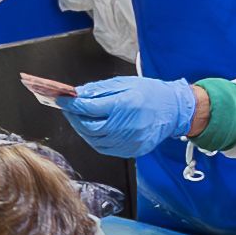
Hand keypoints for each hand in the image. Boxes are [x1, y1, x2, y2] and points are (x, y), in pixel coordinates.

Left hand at [51, 74, 200, 159]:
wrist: (174, 111)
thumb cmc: (150, 94)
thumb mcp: (124, 84)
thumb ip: (99, 90)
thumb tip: (77, 95)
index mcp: (123, 105)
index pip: (88, 107)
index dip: (71, 104)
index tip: (61, 99)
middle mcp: (126, 126)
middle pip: (88, 126)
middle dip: (74, 117)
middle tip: (67, 109)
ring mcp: (129, 141)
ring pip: (94, 140)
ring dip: (82, 129)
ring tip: (78, 119)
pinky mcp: (132, 150)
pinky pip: (105, 148)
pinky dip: (94, 139)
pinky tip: (92, 130)